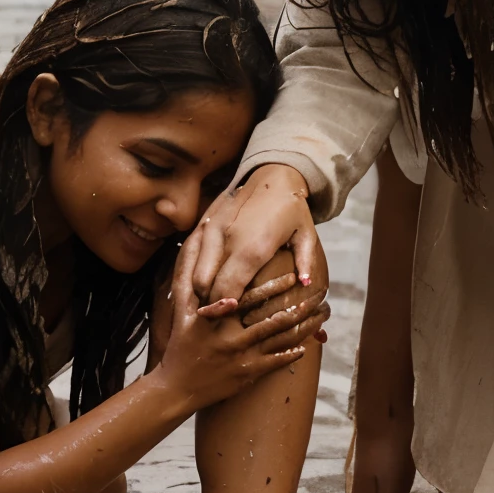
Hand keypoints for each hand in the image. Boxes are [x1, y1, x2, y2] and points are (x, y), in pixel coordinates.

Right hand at [154, 239, 326, 412]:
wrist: (174, 389)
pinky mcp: (247, 375)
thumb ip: (187, 276)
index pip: (251, 298)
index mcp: (217, 318)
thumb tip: (196, 236)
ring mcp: (241, 357)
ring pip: (281, 340)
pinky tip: (307, 345)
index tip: (295, 276)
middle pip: (275, 319)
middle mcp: (231, 337)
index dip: (275, 287)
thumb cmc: (179, 345)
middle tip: (321, 294)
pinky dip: (293, 353)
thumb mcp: (180, 310)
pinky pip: (276, 363)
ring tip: (323, 315)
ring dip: (306, 327)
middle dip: (302, 305)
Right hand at [192, 165, 319, 308]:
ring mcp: (212, 229)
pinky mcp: (204, 222)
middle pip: (205, 285)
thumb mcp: (305, 235)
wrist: (273, 174)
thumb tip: (305, 286)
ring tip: (208, 300)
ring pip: (192, 270)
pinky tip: (200, 280)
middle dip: (208, 303)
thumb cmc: (292, 209)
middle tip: (217, 314)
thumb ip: (305, 261)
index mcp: (254, 248)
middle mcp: (228, 239)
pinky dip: (190, 270)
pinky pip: (188, 253)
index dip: (223, 309)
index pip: (228, 291)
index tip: (227, 317)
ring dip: (197, 289)